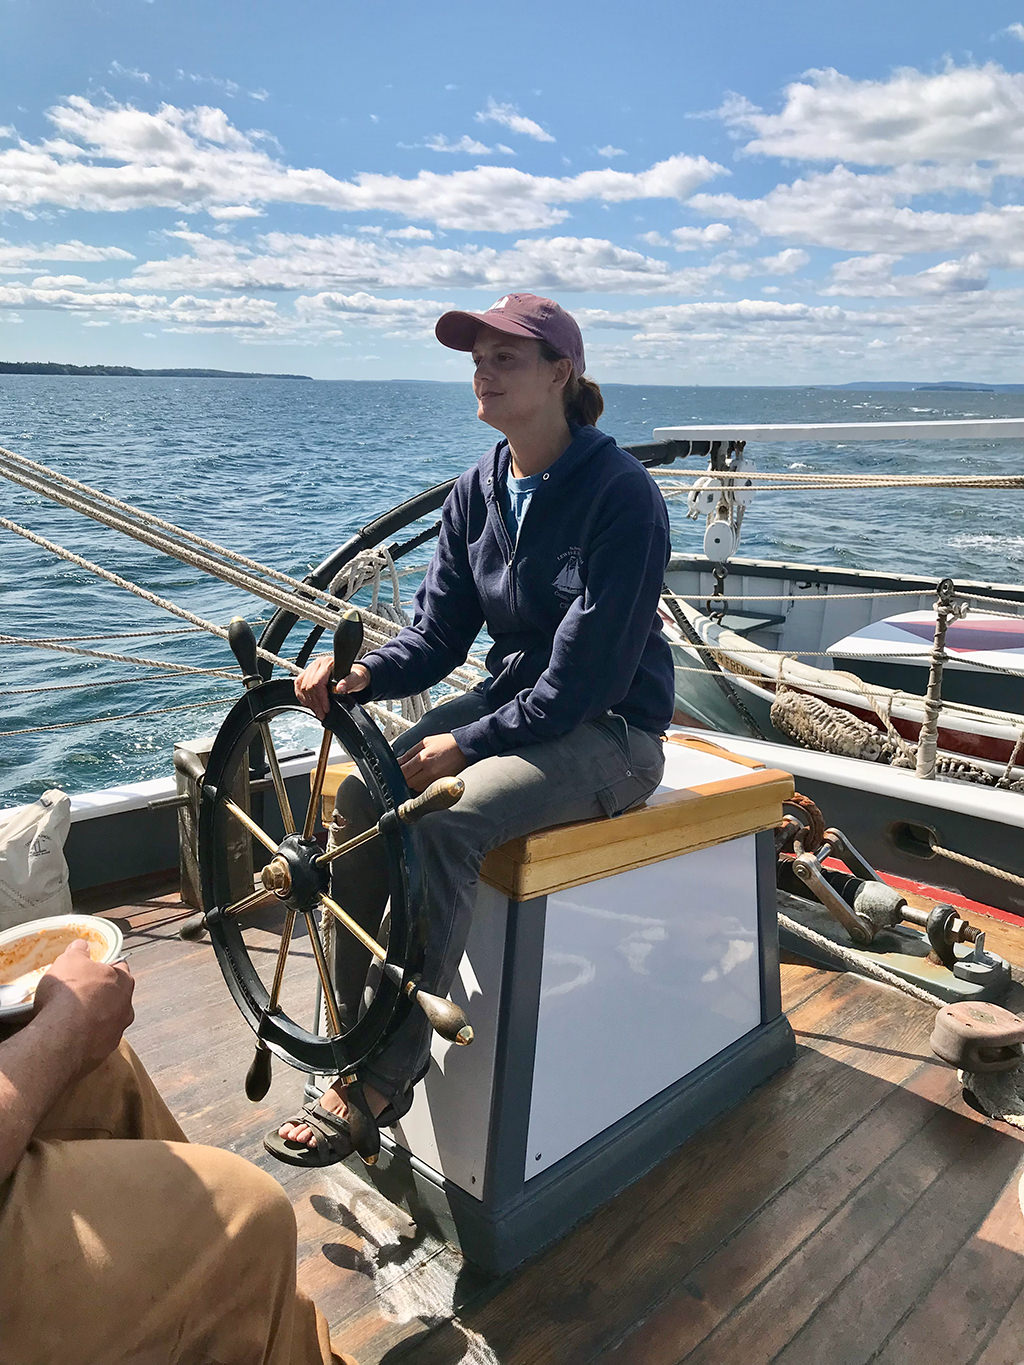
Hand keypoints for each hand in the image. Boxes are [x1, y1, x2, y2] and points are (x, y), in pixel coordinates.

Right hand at [33, 941, 134, 1077]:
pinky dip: (87, 1037)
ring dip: (95, 1018)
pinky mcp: (105, 1052)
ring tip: (72, 1018)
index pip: (120, 968)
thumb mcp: (69, 961)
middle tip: (80, 994)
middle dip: (101, 995)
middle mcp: (127, 1007)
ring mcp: (117, 1031)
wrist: (62, 1038)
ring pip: (109, 1020)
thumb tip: (82, 945)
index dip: (106, 967)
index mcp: (123, 981)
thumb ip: (79, 951)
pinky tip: (71, 1036)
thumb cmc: (69, 993)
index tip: (93, 969)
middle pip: (116, 996)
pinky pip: (97, 1041)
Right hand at [294, 656, 369, 721]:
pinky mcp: (306, 673)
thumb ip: (350, 682)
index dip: (321, 698)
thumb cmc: (355, 676)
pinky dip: (301, 696)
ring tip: (318, 712)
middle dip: (316, 703)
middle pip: (309, 686)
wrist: (353, 674)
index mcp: (329, 663)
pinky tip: (308, 704)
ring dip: (309, 702)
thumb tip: (340, 687)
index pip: (318, 682)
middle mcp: (318, 664)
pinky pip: (298, 685)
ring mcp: (311, 668)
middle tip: (322, 715)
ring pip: (302, 687)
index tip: (326, 709)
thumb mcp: (357, 679)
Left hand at [398, 733, 467, 793]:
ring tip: (417, 773)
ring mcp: (435, 779)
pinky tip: (425, 777)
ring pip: (415, 787)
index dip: (397, 772)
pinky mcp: (440, 783)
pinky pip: (425, 789)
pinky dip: (421, 785)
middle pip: (407, 782)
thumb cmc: (446, 743)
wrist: (465, 748)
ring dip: (412, 782)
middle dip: (404, 777)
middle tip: (406, 771)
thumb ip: (409, 753)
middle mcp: (428, 771)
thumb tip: (397, 762)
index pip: (403, 771)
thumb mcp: (425, 742)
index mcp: (423, 758)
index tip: (396, 769)